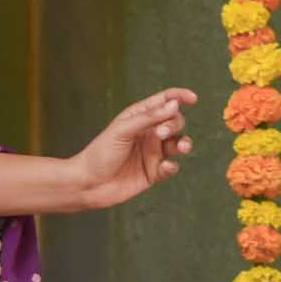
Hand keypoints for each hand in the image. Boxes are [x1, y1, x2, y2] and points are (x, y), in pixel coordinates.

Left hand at [70, 88, 196, 210]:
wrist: (88, 184)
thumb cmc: (100, 153)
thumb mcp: (122, 130)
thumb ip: (149, 117)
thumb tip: (174, 104)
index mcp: (139, 117)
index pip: (164, 101)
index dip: (179, 97)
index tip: (192, 99)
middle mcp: (148, 133)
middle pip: (174, 122)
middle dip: (173, 124)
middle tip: (159, 134)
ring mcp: (152, 153)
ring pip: (178, 144)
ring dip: (183, 143)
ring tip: (181, 147)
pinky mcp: (153, 172)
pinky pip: (171, 167)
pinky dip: (172, 166)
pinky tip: (165, 167)